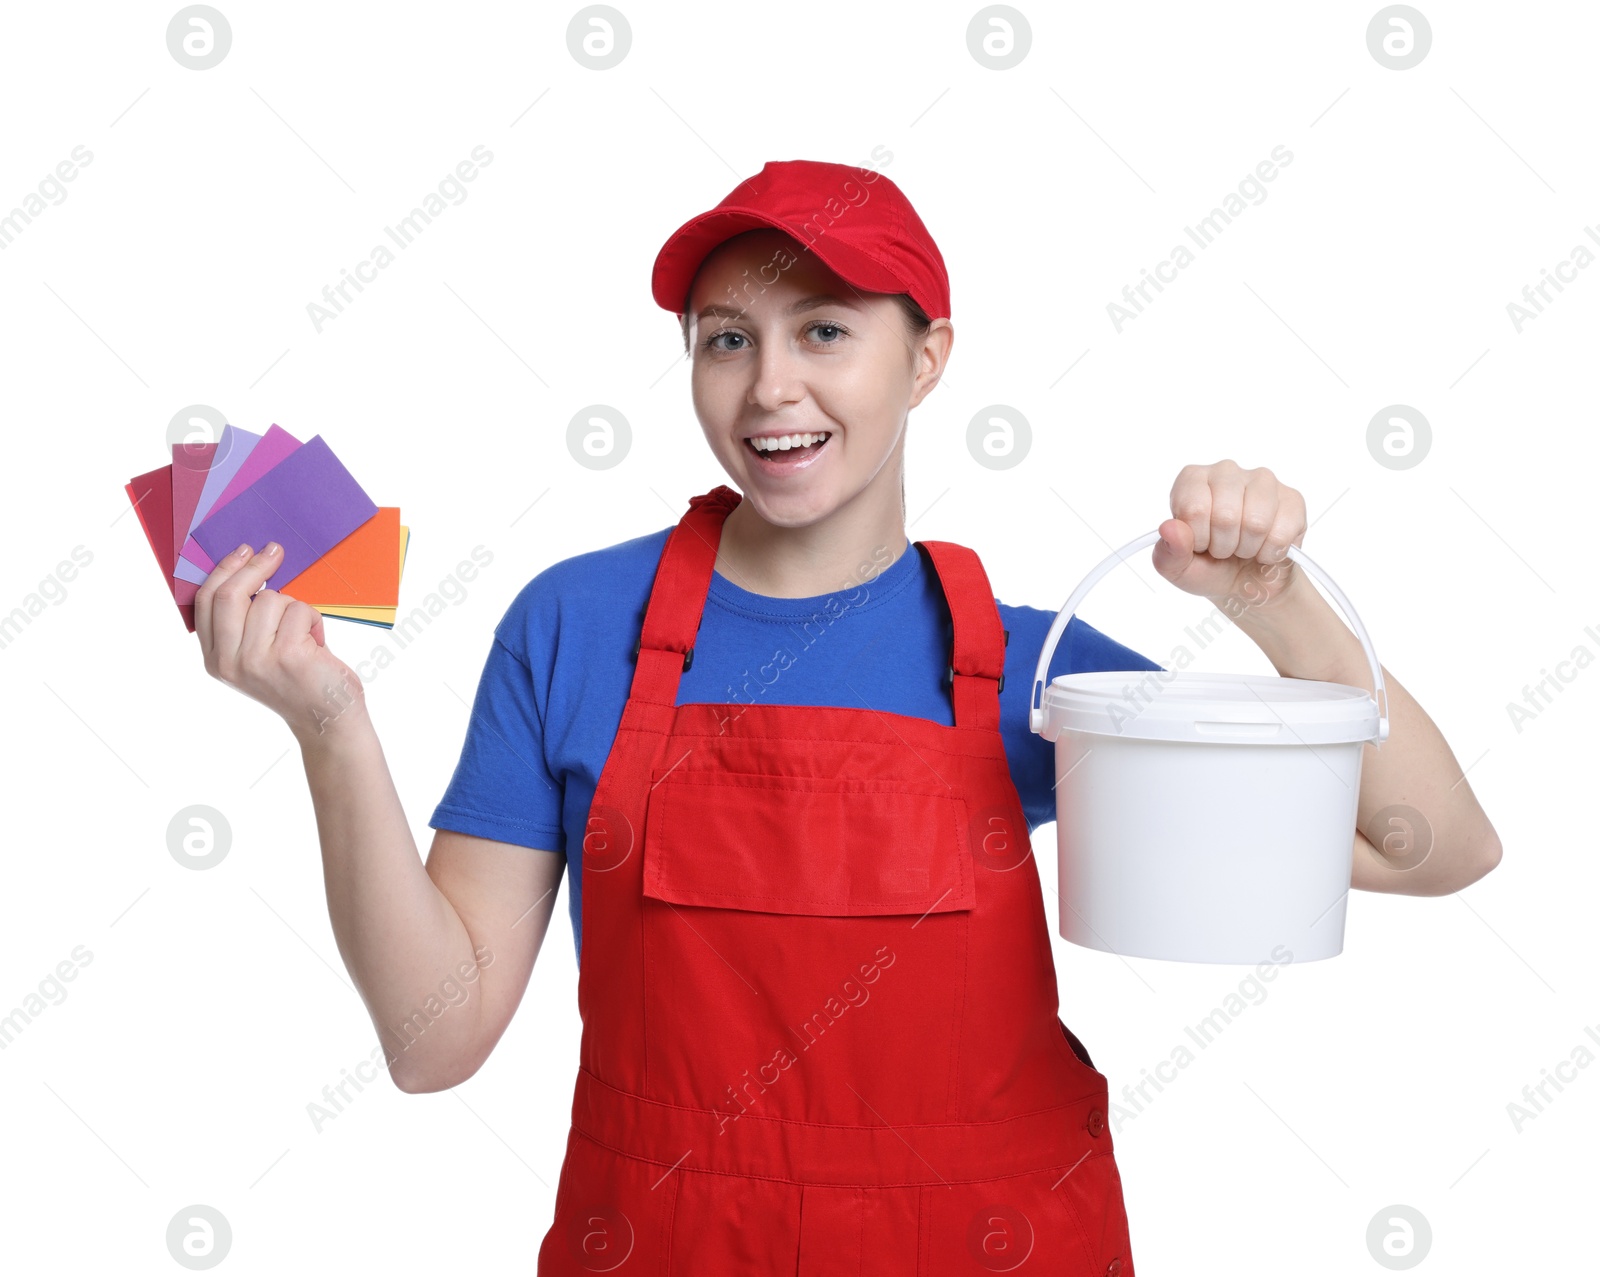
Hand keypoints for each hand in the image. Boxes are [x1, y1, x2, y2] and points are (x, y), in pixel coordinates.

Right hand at [195, 542, 365, 741]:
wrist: (327, 720)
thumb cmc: (296, 680)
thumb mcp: (255, 656)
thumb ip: (241, 623)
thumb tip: (244, 567)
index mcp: (214, 659)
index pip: (205, 601)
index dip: (225, 570)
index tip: (244, 551)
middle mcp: (229, 661)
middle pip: (230, 594)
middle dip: (255, 567)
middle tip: (275, 551)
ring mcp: (256, 659)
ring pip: (271, 599)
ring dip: (294, 607)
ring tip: (303, 634)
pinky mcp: (287, 654)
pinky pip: (298, 609)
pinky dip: (312, 618)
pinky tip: (316, 642)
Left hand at [1151, 460, 1306, 610]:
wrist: (1246, 584)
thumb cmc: (1207, 568)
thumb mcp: (1177, 568)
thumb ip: (1168, 551)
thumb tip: (1170, 528)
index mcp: (1192, 480)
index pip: (1194, 507)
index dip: (1198, 538)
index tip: (1200, 544)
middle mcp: (1226, 471)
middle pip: (1226, 515)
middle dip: (1223, 546)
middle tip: (1223, 549)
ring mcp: (1261, 480)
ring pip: (1256, 522)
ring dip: (1248, 549)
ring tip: (1243, 548)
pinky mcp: (1292, 498)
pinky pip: (1282, 532)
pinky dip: (1270, 553)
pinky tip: (1264, 549)